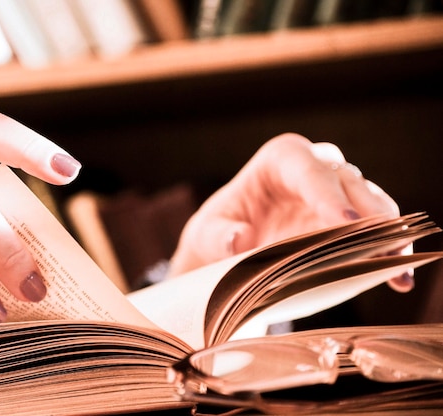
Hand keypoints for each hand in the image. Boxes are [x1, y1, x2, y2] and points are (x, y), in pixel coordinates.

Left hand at [168, 133, 411, 291]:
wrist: (231, 243)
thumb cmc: (219, 230)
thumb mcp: (207, 233)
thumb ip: (218, 236)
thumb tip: (239, 240)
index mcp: (280, 159)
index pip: (309, 171)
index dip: (328, 195)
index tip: (344, 221)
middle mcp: (315, 167)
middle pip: (350, 184)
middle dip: (370, 217)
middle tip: (385, 248)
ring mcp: (337, 191)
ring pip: (373, 204)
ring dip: (389, 237)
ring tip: (398, 272)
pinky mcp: (349, 217)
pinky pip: (377, 229)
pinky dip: (389, 250)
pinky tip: (398, 277)